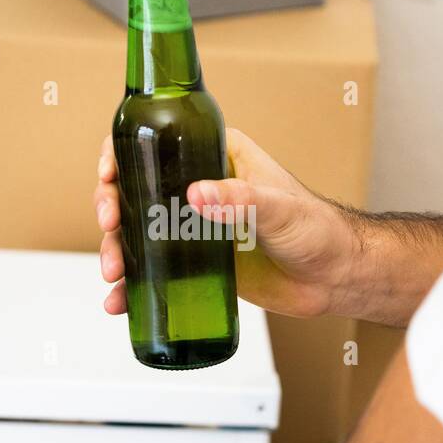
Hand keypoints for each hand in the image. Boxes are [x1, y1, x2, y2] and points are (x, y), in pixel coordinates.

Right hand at [93, 128, 358, 318]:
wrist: (335, 278)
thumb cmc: (319, 230)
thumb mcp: (279, 209)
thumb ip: (242, 200)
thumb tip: (197, 195)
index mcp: (218, 155)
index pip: (158, 141)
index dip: (122, 153)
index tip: (107, 174)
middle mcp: (200, 186)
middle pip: (136, 187)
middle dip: (110, 207)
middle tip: (107, 228)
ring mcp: (194, 225)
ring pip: (138, 231)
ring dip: (117, 250)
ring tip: (113, 276)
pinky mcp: (197, 261)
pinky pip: (155, 269)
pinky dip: (134, 285)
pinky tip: (119, 302)